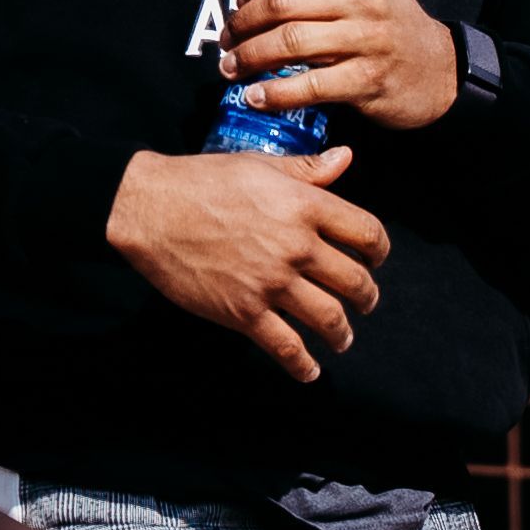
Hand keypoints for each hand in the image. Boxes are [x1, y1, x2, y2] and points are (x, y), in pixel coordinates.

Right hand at [106, 143, 387, 384]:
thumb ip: (308, 169)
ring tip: (343, 338)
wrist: (151, 209)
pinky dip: (302, 365)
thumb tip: (346, 157)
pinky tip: (310, 372)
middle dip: (367, 297)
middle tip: (365, 302)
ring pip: (328, 318)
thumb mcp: (260, 165)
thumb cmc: (203, 181)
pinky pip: (285, 347)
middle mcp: (296, 246)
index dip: (379, 251)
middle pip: (355, 281)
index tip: (375, 259)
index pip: (368, 233)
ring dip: (342, 333)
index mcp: (305, 206)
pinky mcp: (244, 312)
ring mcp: (271, 283)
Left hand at [220, 0, 458, 130]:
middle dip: (242, 24)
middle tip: (227, 43)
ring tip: (232, 70)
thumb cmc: (393, 28)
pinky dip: (274, 93)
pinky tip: (256, 97)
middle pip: (281, 3)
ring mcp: (368, 39)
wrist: (443, 70)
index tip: (238, 5)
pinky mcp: (368, 80)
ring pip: (289, 42)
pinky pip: (309, 85)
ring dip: (249, 58)